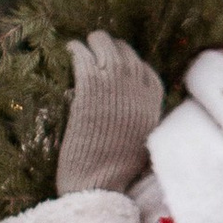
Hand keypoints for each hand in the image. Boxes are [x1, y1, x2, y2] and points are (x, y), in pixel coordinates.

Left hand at [56, 33, 164, 197]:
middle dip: (113, 48)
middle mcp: (136, 88)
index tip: (120, 62)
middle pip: (127, 54)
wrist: (99, 180)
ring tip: (84, 43)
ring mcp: (114, 84)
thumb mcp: (141, 141)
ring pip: (106, 46)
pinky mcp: (90, 86)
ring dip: (95, 41)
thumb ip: (141, 121)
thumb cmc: (116, 169)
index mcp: (152, 103)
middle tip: (99, 47)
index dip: (132, 64)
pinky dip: (77, 49)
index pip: (146, 72)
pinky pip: (84, 56)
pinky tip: (70, 48)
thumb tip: (133, 114)